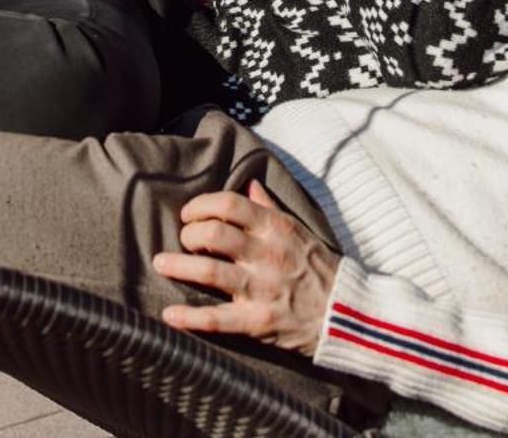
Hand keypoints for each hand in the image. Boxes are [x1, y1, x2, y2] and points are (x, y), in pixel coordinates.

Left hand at [152, 181, 339, 355]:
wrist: (347, 314)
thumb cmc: (318, 267)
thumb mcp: (298, 229)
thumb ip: (269, 208)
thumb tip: (248, 184)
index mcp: (275, 229)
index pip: (229, 204)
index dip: (201, 206)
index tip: (189, 214)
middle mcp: (266, 255)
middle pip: (213, 232)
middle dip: (189, 233)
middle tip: (183, 239)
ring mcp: (260, 289)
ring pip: (209, 270)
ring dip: (178, 265)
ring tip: (160, 263)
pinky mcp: (256, 322)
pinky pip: (216, 319)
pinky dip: (189, 317)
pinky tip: (169, 315)